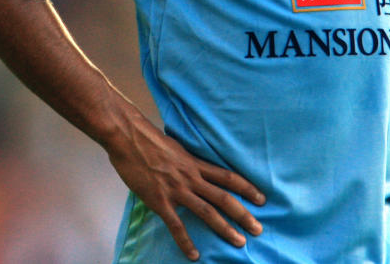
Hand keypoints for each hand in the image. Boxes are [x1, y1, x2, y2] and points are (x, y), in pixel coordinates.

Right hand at [105, 115, 264, 260]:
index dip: (246, 188)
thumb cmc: (147, 139)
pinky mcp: (160, 201)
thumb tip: (193, 168)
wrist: (128, 137)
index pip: (227, 176)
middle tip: (258, 229)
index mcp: (194, 163)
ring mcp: (176, 190)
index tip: (262, 198)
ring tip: (239, 242)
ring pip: (207, 212)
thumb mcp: (175, 147)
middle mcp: (191, 177)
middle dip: (243, 214)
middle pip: (223, 198)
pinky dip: (186, 242)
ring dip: (225, 229)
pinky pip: (177, 225)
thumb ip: (186, 161)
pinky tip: (194, 255)